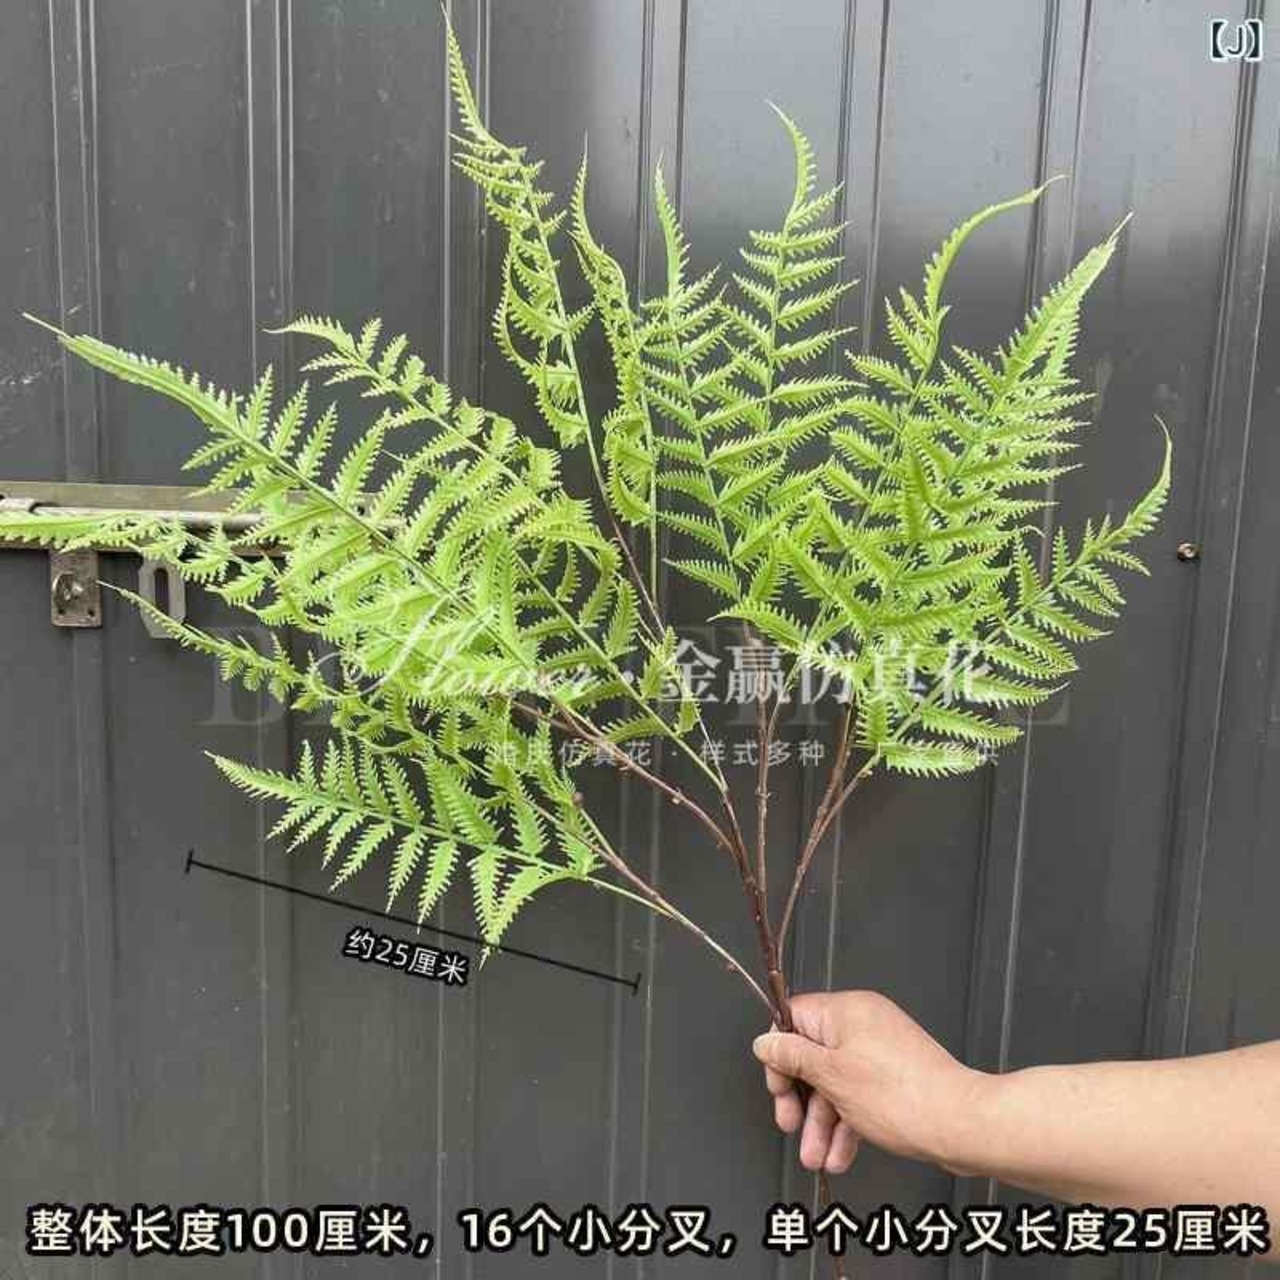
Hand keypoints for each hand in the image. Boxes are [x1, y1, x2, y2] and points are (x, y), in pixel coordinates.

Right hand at [752, 990, 988, 1175]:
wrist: (961, 1124)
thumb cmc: (905, 1096)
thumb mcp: (831, 1076)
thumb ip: (793, 1057)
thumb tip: (766, 1043)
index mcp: (846, 1011)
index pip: (794, 1018)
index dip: (779, 1053)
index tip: (778, 1085)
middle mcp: (864, 1024)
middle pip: (812, 1055)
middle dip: (800, 1099)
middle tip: (791, 1123)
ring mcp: (881, 1052)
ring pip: (835, 1083)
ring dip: (822, 1122)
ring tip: (817, 1156)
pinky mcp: (895, 1077)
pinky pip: (858, 1095)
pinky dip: (847, 1123)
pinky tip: (841, 1153)